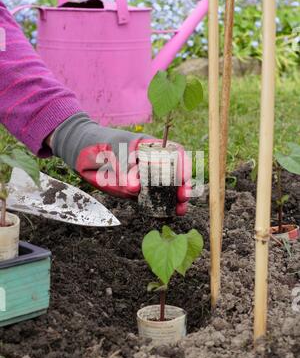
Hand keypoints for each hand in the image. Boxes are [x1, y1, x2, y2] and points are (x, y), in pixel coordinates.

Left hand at [50, 113, 190, 214]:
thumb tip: (136, 188)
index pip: (174, 153)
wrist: (81, 154)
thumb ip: (125, 167)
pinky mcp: (135, 192)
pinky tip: (168, 213)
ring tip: (180, 210)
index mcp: (151, 147)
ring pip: (165, 190)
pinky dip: (159, 207)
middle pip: (174, 174)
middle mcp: (151, 163)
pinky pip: (150, 200)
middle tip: (183, 196)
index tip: (184, 177)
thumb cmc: (100, 144)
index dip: (183, 164)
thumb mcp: (114, 149)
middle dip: (182, 185)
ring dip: (175, 200)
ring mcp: (144, 178)